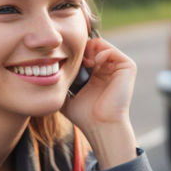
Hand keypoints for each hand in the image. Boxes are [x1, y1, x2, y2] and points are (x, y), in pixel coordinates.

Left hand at [62, 36, 136, 168]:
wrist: (100, 125)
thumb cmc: (84, 116)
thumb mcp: (65, 97)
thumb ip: (59, 86)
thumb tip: (42, 77)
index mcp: (96, 74)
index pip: (85, 52)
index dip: (74, 52)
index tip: (66, 61)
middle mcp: (108, 69)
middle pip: (92, 45)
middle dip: (81, 48)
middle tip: (75, 59)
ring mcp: (118, 68)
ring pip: (101, 45)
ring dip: (90, 49)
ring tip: (85, 62)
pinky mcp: (127, 68)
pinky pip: (111, 50)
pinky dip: (100, 52)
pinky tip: (93, 63)